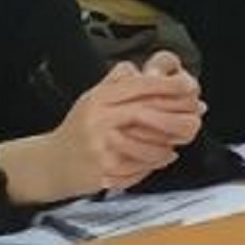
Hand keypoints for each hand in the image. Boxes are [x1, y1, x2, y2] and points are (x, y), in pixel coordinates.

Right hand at [19, 59, 204, 199]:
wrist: (49, 164)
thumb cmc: (79, 128)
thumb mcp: (95, 96)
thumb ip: (122, 80)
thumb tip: (159, 72)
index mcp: (99, 99)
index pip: (139, 86)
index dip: (168, 84)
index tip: (189, 85)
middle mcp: (98, 121)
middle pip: (147, 113)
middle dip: (175, 117)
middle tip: (194, 118)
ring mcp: (100, 149)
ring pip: (148, 145)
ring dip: (167, 146)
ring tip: (176, 144)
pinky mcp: (103, 173)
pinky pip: (139, 167)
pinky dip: (155, 164)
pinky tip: (162, 158)